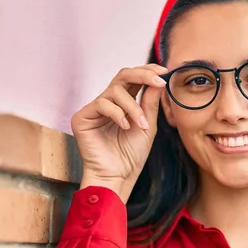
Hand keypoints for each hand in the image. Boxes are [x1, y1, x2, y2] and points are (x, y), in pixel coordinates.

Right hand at [71, 64, 167, 201]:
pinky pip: (102, 104)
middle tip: (158, 81)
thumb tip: (158, 80)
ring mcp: (94, 109)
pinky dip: (118, 114)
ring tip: (142, 125)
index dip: (148, 71)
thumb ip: (150, 103)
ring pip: (115, 90)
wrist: (118, 176)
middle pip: (122, 75)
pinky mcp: (82, 117)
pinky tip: (125, 127)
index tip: (164, 72)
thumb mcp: (148, 126)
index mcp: (124, 103)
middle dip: (143, 75)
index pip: (134, 79)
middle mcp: (108, 102)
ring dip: (133, 107)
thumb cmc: (132, 155)